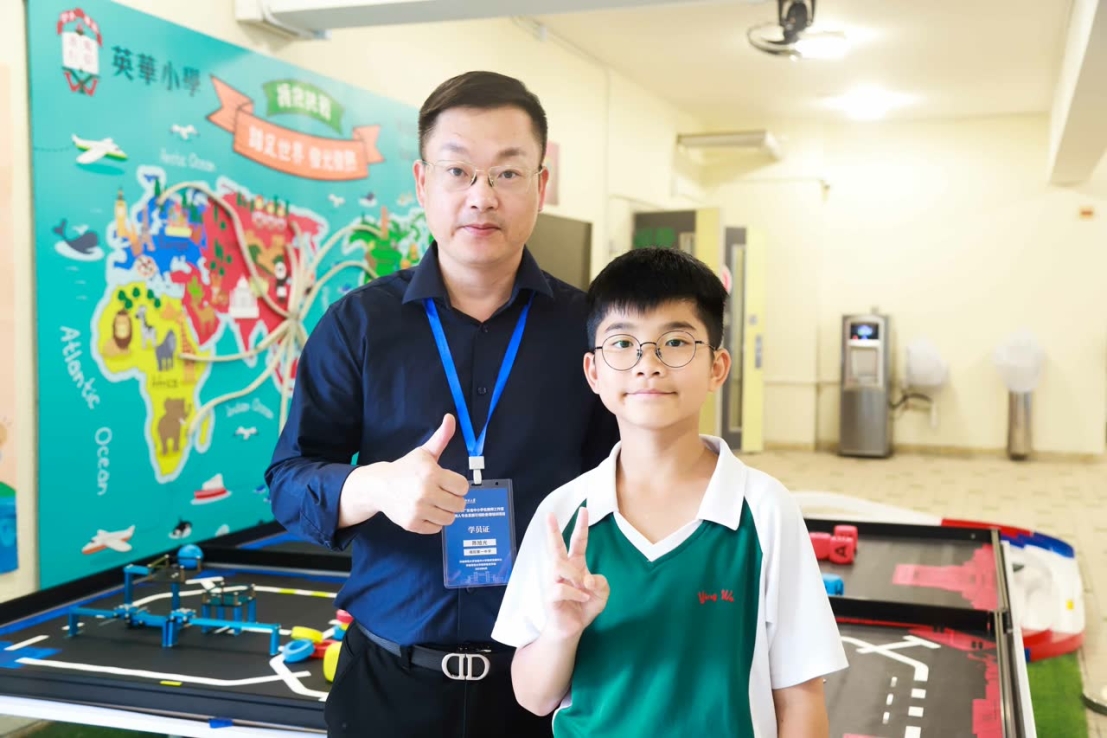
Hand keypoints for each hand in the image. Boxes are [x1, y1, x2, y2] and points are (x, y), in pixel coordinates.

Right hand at [365, 413, 470, 534]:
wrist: (379, 486)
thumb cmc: (405, 469)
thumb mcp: (424, 452)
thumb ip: (441, 437)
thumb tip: (451, 418)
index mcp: (432, 474)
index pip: (463, 487)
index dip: (458, 485)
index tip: (448, 483)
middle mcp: (425, 493)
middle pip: (459, 505)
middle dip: (453, 499)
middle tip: (442, 494)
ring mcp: (418, 510)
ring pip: (450, 518)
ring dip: (445, 511)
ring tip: (434, 503)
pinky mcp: (412, 523)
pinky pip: (436, 528)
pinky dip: (434, 522)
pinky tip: (426, 511)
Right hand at [544, 508, 608, 639]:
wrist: (572, 628)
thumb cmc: (585, 606)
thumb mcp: (602, 594)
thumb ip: (601, 583)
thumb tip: (587, 579)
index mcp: (576, 565)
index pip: (578, 542)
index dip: (581, 526)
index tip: (584, 509)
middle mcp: (563, 570)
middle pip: (555, 547)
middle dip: (553, 530)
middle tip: (549, 515)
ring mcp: (554, 582)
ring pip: (559, 565)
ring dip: (575, 575)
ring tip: (585, 588)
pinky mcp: (550, 595)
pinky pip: (561, 587)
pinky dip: (575, 592)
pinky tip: (582, 598)